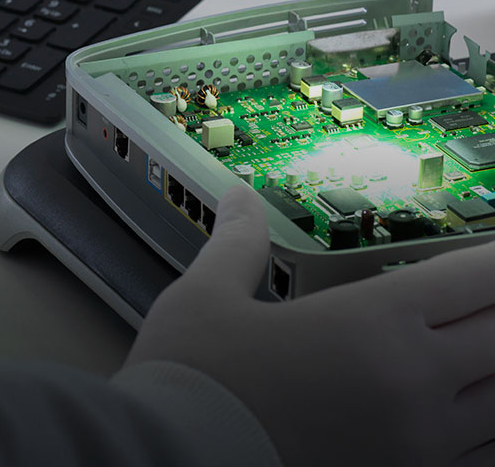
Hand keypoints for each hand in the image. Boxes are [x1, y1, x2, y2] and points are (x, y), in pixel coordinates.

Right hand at [124, 183, 494, 466]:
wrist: (175, 461)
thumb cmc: (195, 381)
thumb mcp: (208, 294)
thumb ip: (239, 242)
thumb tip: (240, 198)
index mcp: (370, 324)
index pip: (469, 281)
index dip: (493, 262)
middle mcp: (412, 384)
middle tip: (489, 292)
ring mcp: (419, 445)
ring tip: (484, 347)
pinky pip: (482, 457)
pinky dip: (488, 429)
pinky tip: (474, 410)